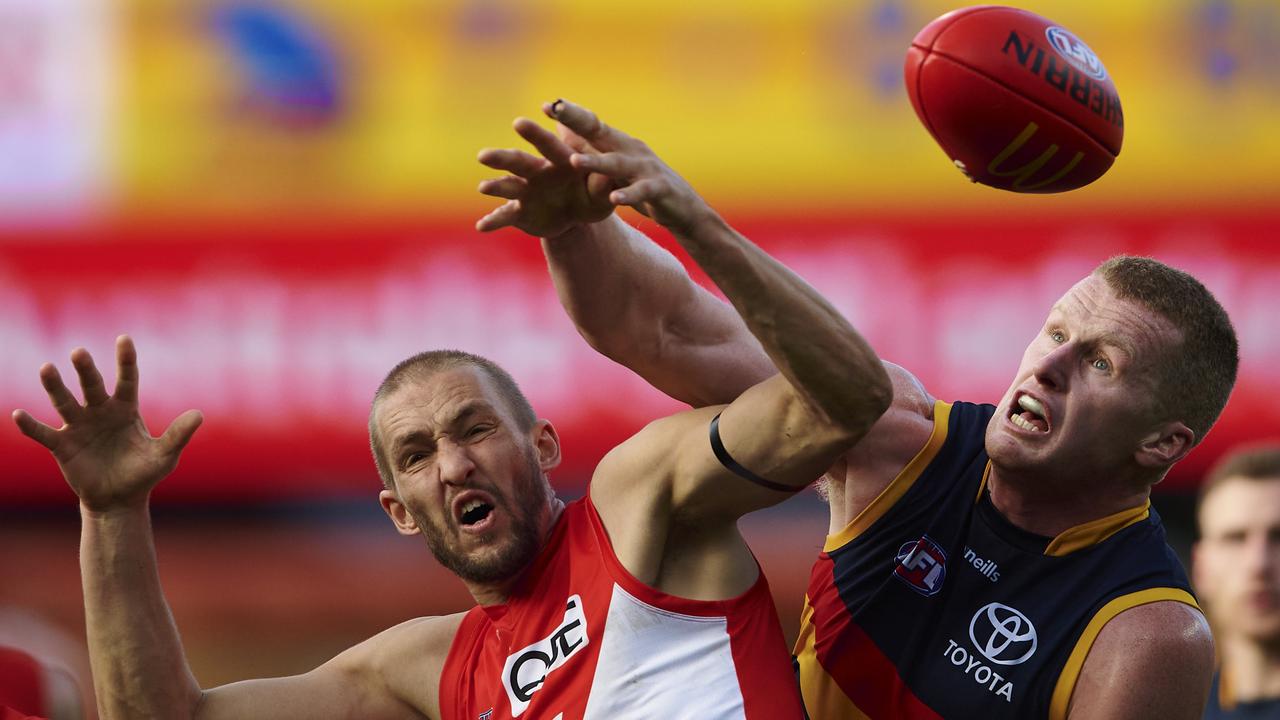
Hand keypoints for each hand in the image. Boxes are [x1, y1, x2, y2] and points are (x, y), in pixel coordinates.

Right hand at [11, 335, 201, 511]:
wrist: (119, 499)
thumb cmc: (143, 474)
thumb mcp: (164, 456)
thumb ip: (178, 435)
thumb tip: (199, 415)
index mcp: (125, 409)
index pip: (126, 380)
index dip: (126, 360)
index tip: (124, 339)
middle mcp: (100, 412)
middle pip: (92, 386)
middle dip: (85, 370)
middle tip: (78, 352)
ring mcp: (79, 427)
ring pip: (65, 402)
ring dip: (55, 386)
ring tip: (46, 368)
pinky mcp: (62, 445)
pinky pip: (44, 432)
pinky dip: (31, 425)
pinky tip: (18, 414)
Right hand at [476, 108, 616, 237]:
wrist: (577, 217)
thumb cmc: (592, 195)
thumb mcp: (602, 193)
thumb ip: (602, 185)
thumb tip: (606, 177)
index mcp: (558, 160)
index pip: (547, 144)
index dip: (534, 134)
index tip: (518, 123)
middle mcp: (537, 172)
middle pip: (518, 162)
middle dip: (502, 158)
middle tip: (483, 155)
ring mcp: (525, 192)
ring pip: (507, 186)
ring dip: (494, 186)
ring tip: (483, 187)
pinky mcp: (519, 212)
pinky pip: (504, 216)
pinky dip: (493, 221)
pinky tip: (481, 227)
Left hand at [544, 99, 716, 236]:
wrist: (684, 209)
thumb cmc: (641, 185)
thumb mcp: (613, 166)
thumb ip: (590, 148)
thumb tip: (560, 128)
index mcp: (617, 143)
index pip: (590, 124)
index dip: (570, 114)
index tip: (546, 106)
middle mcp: (631, 149)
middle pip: (600, 132)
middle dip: (577, 120)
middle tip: (556, 111)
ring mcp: (646, 167)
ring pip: (617, 163)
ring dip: (595, 162)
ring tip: (573, 162)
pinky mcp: (659, 189)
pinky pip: (641, 191)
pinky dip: (628, 195)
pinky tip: (614, 200)